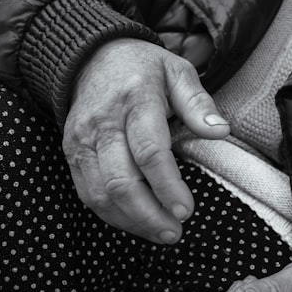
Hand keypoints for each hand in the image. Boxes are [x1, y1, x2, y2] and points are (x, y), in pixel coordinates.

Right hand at [63, 39, 229, 243]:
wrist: (90, 57)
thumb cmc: (142, 68)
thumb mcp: (177, 71)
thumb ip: (198, 103)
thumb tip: (221, 132)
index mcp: (134, 99)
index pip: (148, 151)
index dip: (167, 186)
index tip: (185, 211)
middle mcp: (102, 123)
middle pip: (121, 181)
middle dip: (149, 214)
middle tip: (176, 232)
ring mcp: (82, 141)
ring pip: (101, 194)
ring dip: (131, 221)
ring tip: (161, 234)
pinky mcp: (71, 154)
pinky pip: (88, 194)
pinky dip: (112, 215)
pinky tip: (137, 223)